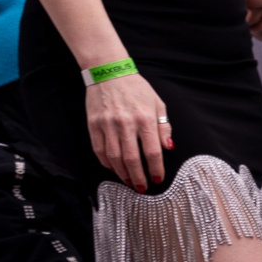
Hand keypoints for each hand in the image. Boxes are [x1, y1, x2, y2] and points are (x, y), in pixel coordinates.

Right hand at [86, 71, 170, 190]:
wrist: (109, 73)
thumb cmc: (137, 89)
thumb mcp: (158, 104)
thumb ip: (164, 127)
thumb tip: (168, 148)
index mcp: (145, 118)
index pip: (152, 151)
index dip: (155, 169)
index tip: (158, 179)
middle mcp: (125, 123)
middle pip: (131, 159)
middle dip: (138, 177)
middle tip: (142, 188)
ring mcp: (107, 125)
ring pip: (114, 158)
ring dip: (122, 174)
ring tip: (129, 182)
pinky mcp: (93, 125)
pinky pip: (99, 150)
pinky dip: (107, 163)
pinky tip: (114, 169)